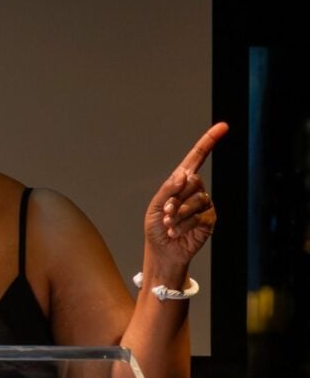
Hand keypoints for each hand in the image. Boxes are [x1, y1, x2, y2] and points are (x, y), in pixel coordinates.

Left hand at [144, 122, 228, 269]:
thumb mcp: (156, 206)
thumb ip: (168, 188)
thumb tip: (185, 174)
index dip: (209, 142)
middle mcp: (195, 190)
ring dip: (179, 214)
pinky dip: (184, 224)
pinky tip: (176, 231)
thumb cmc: (156, 227)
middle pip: (193, 181)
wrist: (163, 251)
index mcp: (180, 182)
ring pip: (196, 200)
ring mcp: (204, 204)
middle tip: (166, 213)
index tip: (223, 127)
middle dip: (176, 198)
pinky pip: (200, 216)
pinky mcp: (210, 219)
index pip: (197, 158)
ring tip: (169, 224)